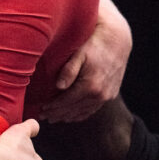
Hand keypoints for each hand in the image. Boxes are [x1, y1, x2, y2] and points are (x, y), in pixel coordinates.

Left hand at [40, 0, 131, 122]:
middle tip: (43, 117)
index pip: (66, 102)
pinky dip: (81, 115)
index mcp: (90, 85)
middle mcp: (100, 94)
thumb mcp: (78, 54)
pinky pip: (93, 110)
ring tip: (54, 118)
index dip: (52, 107)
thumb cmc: (93, 44)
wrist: (117, 41)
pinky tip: (71, 116)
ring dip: (68, 116)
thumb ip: (69, 71)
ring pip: (83, 112)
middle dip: (57, 114)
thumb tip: (59, 86)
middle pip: (73, 109)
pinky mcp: (110, 94)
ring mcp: (106, 96)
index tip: (41, 109)